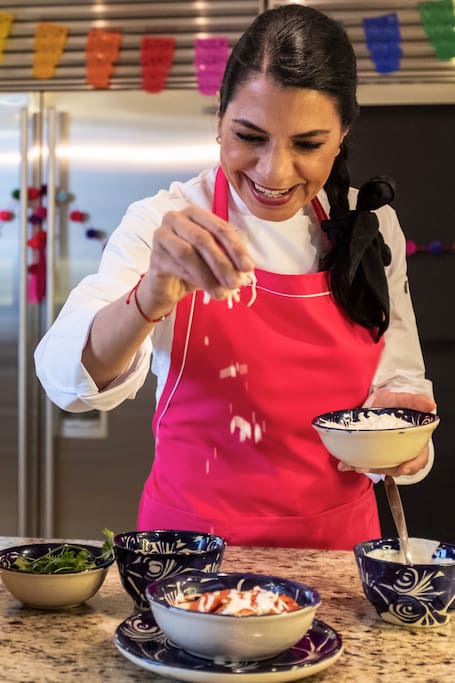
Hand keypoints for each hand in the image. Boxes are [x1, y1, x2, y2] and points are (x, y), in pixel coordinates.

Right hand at [139, 205, 254, 316]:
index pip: (220, 228)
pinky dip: (195, 279)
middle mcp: (176, 218)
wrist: (167, 286)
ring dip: (209, 274)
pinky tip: (207, 290)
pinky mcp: (155, 254)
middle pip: (204, 238)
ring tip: (222, 293)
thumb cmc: (193, 268)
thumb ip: (229, 258)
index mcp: (195, 214)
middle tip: (236, 283)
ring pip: (189, 253)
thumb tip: (246, 268)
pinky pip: (177, 266)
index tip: (249, 268)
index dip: (237, 248)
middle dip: (223, 263)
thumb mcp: (215, 260)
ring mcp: (162, 234)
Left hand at [337, 390, 436, 477]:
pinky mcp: (371, 453)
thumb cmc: (393, 403)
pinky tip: (345, 464)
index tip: (404, 468)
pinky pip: (366, 462)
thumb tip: (430, 404)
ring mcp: (386, 453)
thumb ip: (417, 401)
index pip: (419, 459)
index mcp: (415, 442)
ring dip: (367, 468)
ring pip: (380, 467)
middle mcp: (401, 451)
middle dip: (383, 470)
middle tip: (368, 468)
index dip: (413, 465)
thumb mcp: (405, 399)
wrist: (376, 401)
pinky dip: (355, 465)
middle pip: (397, 467)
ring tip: (354, 466)